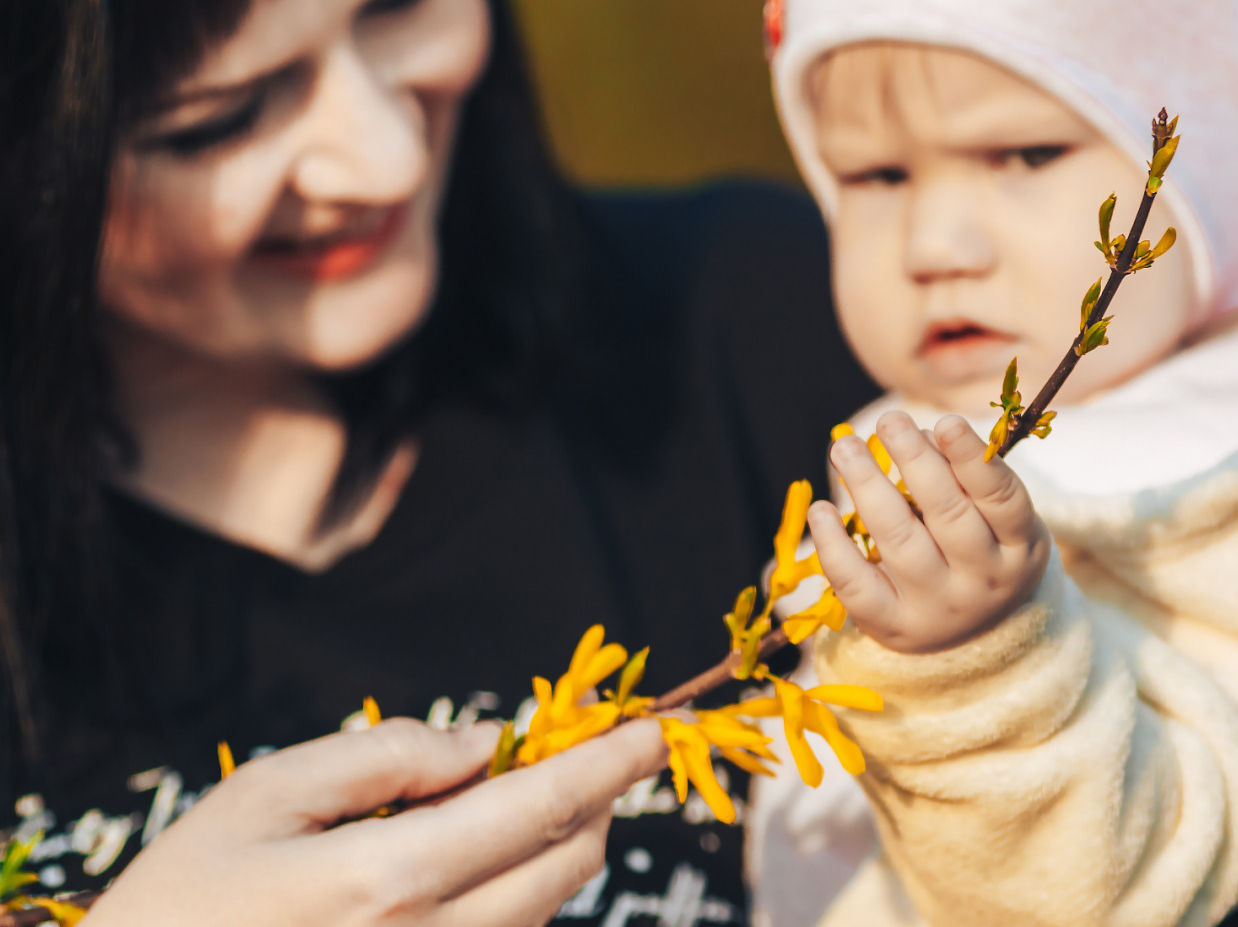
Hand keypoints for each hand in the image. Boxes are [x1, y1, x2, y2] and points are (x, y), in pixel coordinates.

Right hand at [84, 717, 666, 926]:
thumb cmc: (184, 899)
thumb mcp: (267, 793)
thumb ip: (389, 754)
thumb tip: (489, 740)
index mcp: (388, 882)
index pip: (539, 808)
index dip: (608, 762)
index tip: (652, 729)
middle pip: (567, 864)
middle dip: (595, 799)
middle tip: (581, 749)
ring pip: (545, 909)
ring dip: (559, 845)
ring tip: (510, 799)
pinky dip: (519, 893)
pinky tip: (474, 861)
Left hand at [808, 411, 1050, 653]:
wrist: (974, 634)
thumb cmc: (980, 550)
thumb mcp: (996, 519)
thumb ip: (965, 478)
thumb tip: (914, 434)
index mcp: (1019, 547)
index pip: (1000, 497)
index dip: (971, 458)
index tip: (943, 421)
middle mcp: (983, 582)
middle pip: (947, 514)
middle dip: (913, 460)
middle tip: (888, 420)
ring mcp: (938, 608)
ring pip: (900, 542)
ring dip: (868, 487)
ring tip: (845, 448)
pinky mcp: (894, 627)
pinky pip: (858, 585)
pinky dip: (834, 546)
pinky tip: (822, 510)